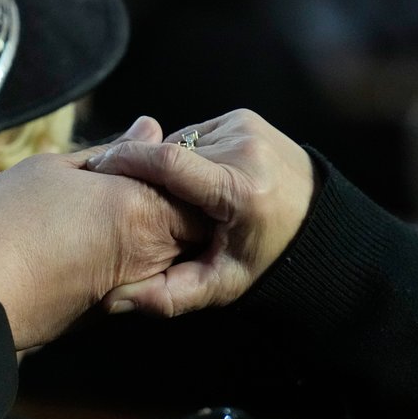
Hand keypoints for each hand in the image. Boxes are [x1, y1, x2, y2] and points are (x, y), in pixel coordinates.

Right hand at [0, 117, 209, 349]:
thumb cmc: (4, 224)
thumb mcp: (52, 170)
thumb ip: (110, 153)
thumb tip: (150, 130)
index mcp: (143, 207)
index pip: (193, 184)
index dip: (180, 166)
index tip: (151, 152)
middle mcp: (151, 252)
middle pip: (189, 222)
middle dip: (172, 198)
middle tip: (131, 177)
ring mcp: (131, 286)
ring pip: (165, 250)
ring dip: (149, 227)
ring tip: (106, 206)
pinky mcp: (106, 311)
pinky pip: (137, 275)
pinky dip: (126, 255)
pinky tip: (87, 239)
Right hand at [83, 108, 314, 316]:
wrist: (320, 227)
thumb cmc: (268, 260)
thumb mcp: (221, 285)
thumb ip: (169, 296)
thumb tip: (114, 300)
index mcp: (240, 189)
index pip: (168, 162)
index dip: (126, 162)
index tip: (97, 169)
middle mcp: (245, 148)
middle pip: (169, 153)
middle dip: (149, 175)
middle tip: (144, 204)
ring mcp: (247, 127)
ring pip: (181, 141)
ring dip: (172, 166)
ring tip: (181, 198)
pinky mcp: (246, 118)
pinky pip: (199, 133)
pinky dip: (192, 155)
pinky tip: (203, 181)